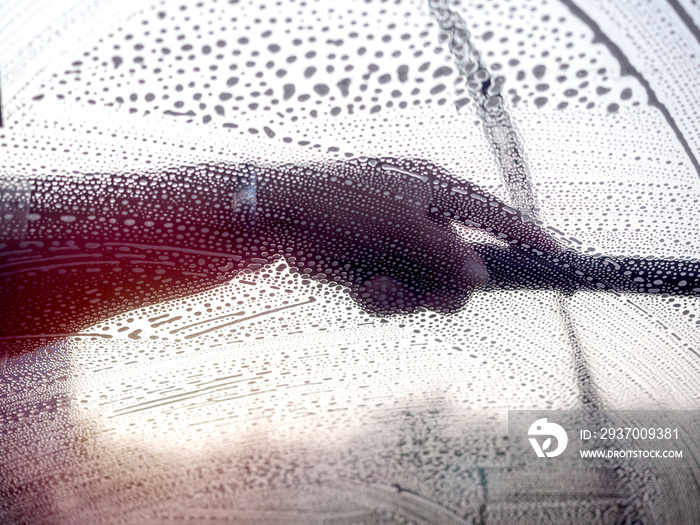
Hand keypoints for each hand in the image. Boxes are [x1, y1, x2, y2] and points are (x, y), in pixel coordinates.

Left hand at [256, 157, 543, 313]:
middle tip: (433, 295)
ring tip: (378, 286)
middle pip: (461, 267)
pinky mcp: (376, 267)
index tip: (558, 256)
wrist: (279, 217)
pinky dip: (382, 297)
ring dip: (407, 295)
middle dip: (446, 287)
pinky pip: (397, 296)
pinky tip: (361, 286)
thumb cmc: (340, 201)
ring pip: (428, 289)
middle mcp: (422, 218)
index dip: (526, 235)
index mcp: (433, 189)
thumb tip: (480, 277)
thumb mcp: (399, 222)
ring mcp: (399, 246)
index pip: (493, 212)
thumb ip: (444, 251)